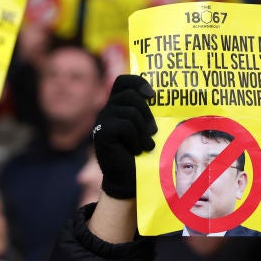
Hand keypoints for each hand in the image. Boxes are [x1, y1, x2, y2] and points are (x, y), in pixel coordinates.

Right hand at [92, 75, 157, 198]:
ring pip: (129, 112)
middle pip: (129, 95)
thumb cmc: (141, 153)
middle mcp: (107, 110)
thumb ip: (147, 112)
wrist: (127, 178)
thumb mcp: (146, 128)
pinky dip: (135, 138)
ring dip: (143, 130)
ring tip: (147, 145)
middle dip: (146, 112)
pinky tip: (137, 150)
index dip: (137, 82)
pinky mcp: (101, 133)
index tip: (152, 95)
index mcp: (118, 106)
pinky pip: (124, 126)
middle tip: (153, 130)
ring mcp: (102, 121)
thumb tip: (160, 98)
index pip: (123, 81)